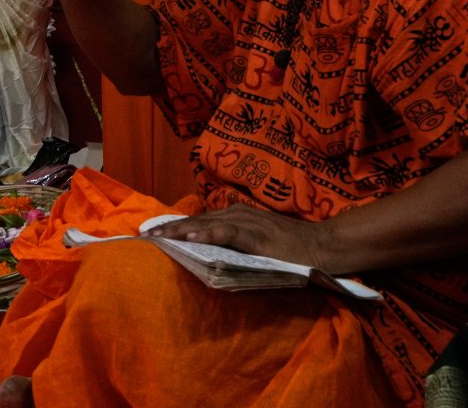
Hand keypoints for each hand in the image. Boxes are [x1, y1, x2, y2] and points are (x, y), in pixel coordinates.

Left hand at [146, 204, 332, 272]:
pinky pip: (229, 234)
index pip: (197, 221)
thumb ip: (235, 243)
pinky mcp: (258, 236)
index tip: (149, 234)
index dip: (173, 227)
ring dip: (181, 231)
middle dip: (169, 229)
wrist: (323, 245)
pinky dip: (209, 236)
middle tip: (144, 237)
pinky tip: (192, 240)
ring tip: (159, 238)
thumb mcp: (256, 242)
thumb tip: (209, 253)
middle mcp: (236, 214)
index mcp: (234, 216)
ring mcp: (247, 223)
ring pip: (207, 225)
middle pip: (196, 222)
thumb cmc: (291, 247)